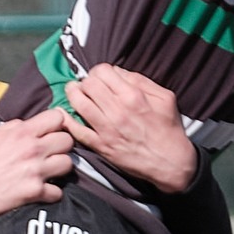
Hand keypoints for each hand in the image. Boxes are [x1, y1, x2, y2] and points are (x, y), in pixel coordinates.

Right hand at [0, 110, 73, 223]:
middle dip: (61, 147)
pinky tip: (42, 191)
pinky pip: (58, 191)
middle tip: (52, 154)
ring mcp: (36, 170)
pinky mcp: (36, 191)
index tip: (52, 132)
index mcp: (21, 132)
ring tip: (50, 172)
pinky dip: (52, 193)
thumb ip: (11, 126)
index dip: (57, 124)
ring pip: (68, 164)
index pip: (57, 117)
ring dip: (60, 169)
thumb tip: (26, 124)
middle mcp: (32, 148)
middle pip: (67, 140)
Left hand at [65, 65, 197, 192]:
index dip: (99, 71)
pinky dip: (67, 120)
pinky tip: (63, 113)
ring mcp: (107, 129)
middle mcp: (117, 111)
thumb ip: (140, 81)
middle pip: (88, 84)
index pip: (102, 71)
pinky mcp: (101, 146)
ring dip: (73, 94)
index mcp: (133, 96)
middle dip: (86, 81)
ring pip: (78, 103)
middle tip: (88, 85)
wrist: (170, 163)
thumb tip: (117, 72)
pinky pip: (77, 131)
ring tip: (74, 92)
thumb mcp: (164, 97)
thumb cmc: (169, 129)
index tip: (101, 76)